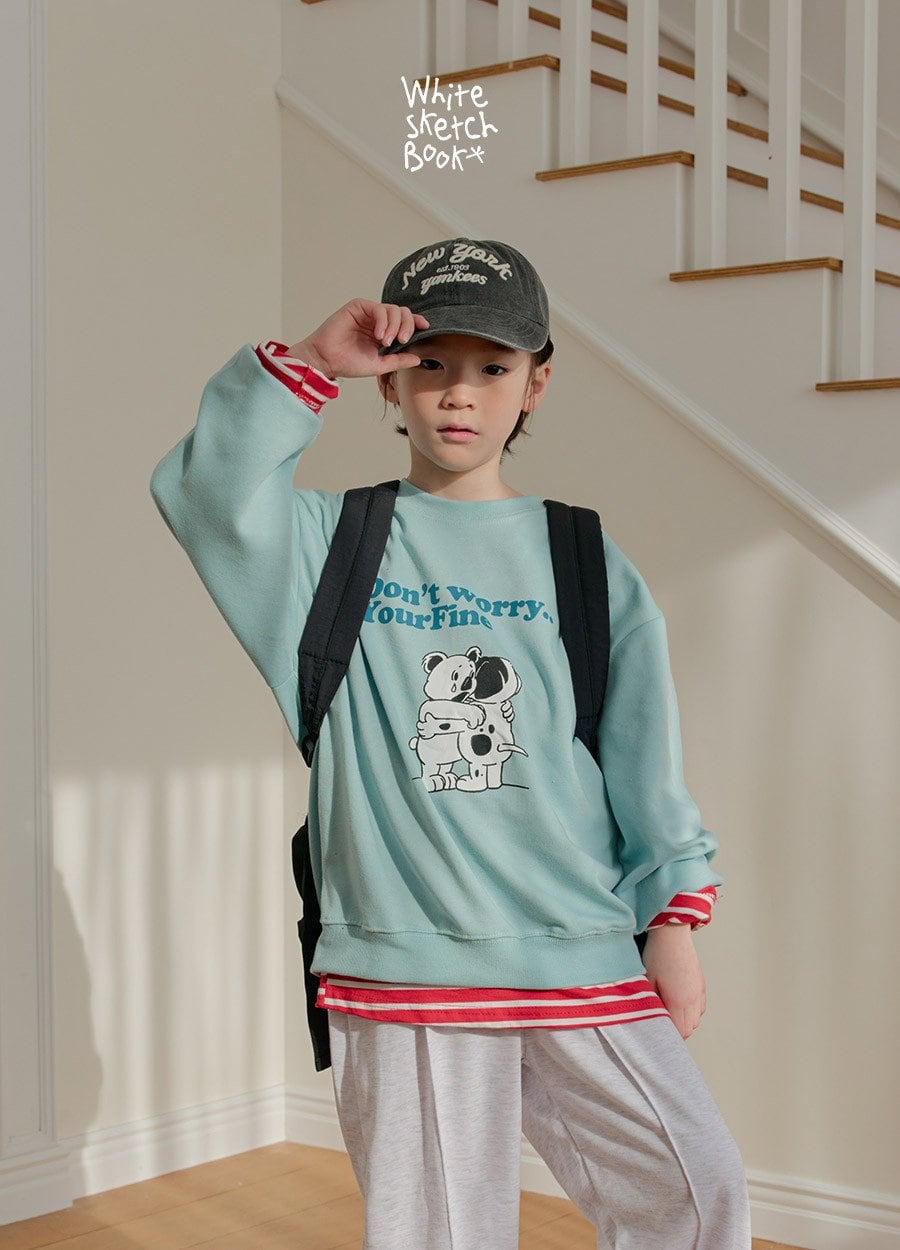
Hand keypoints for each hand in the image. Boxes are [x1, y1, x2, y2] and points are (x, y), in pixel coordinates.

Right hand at [287, 299, 430, 379]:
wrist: (327, 361)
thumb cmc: (349, 363)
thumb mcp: (380, 365)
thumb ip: (399, 360)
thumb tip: (419, 358)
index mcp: (384, 332)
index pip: (405, 322)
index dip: (417, 322)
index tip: (426, 327)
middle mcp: (378, 320)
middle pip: (403, 313)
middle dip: (408, 325)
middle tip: (402, 340)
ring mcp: (368, 313)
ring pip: (393, 309)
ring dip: (395, 325)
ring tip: (387, 342)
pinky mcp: (358, 307)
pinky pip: (378, 308)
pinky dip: (383, 321)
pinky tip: (379, 335)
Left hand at [641, 924, 706, 1038]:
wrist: (673, 934)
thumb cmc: (658, 954)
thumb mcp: (648, 981)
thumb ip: (651, 1004)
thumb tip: (650, 1017)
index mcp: (679, 1001)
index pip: (680, 1031)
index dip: (668, 1034)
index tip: (658, 1031)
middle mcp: (693, 999)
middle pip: (690, 1028)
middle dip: (677, 1030)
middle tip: (662, 1023)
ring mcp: (699, 991)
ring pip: (696, 1018)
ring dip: (685, 1020)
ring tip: (670, 1013)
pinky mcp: (701, 983)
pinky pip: (700, 1006)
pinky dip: (692, 1010)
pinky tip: (680, 1003)